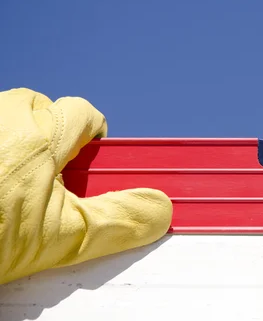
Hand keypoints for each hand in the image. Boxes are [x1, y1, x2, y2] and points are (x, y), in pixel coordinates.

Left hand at [0, 88, 172, 283]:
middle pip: (45, 111)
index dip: (93, 141)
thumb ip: (122, 219)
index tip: (87, 164)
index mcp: (42, 132)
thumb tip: (160, 208)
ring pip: (9, 117)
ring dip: (15, 143)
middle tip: (43, 184)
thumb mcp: (65, 238)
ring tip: (6, 187)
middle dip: (50, 143)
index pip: (87, 114)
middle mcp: (5, 114)